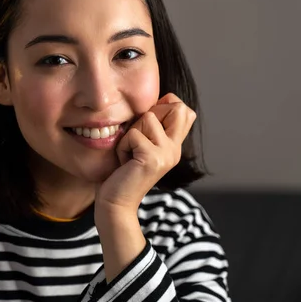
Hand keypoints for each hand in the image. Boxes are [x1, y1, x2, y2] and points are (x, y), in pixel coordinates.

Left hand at [95, 93, 196, 216]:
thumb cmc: (120, 172)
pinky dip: (122, 146)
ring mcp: (167, 154)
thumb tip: (164, 98)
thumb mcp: (139, 144)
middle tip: (136, 141)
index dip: (164, 107)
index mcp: (174, 145)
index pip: (185, 110)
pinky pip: (133, 134)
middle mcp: (175, 149)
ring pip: (148, 117)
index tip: (145, 128)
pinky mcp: (153, 158)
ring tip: (129, 154)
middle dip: (148, 116)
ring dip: (130, 134)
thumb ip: (152, 126)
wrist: (115, 203)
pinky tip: (124, 162)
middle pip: (176, 107)